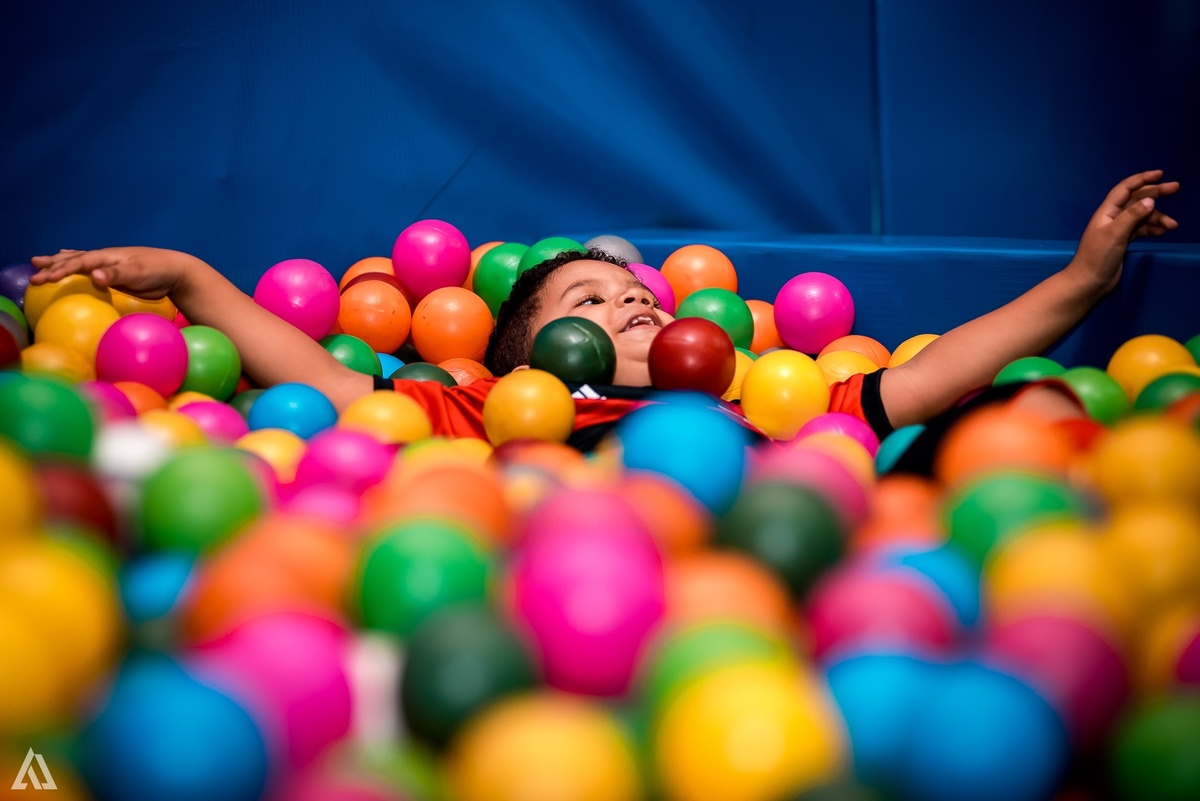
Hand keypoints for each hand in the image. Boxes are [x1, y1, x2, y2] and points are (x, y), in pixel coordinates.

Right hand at [29, 246, 189, 300]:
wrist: (175, 271)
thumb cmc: (158, 270)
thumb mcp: (138, 274)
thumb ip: (117, 275)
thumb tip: (95, 275)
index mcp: (108, 257)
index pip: (79, 263)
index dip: (61, 270)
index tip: (44, 279)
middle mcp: (104, 259)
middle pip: (73, 260)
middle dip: (52, 265)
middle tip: (33, 270)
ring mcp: (107, 266)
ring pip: (77, 261)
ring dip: (58, 261)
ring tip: (38, 261)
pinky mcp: (112, 275)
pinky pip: (87, 268)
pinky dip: (73, 263)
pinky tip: (67, 259)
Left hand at [1068, 170, 1178, 294]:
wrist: (1089, 282)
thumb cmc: (1098, 257)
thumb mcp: (1115, 234)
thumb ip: (1132, 216)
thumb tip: (1150, 200)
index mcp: (1107, 212)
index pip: (1125, 189)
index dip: (1141, 179)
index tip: (1160, 174)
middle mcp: (1112, 217)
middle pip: (1136, 199)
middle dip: (1155, 193)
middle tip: (1175, 188)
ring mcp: (1118, 230)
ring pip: (1142, 216)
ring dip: (1157, 218)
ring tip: (1172, 225)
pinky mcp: (1123, 241)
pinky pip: (1141, 229)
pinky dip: (1152, 228)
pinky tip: (1162, 232)